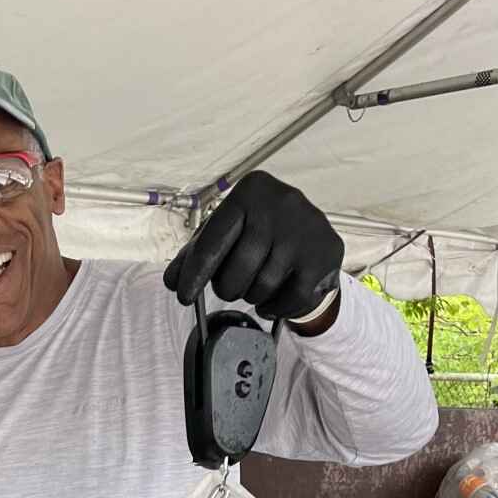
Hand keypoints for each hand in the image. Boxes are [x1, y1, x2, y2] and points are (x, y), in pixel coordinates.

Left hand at [165, 171, 342, 320]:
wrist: (313, 237)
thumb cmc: (260, 233)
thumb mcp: (227, 232)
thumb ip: (196, 253)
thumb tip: (172, 281)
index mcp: (251, 190)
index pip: (214, 239)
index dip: (196, 273)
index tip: (184, 297)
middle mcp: (282, 203)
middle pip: (238, 269)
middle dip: (228, 287)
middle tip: (230, 287)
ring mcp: (307, 228)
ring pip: (263, 286)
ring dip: (252, 297)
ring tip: (254, 287)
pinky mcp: (325, 254)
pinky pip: (290, 298)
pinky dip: (275, 307)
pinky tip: (271, 301)